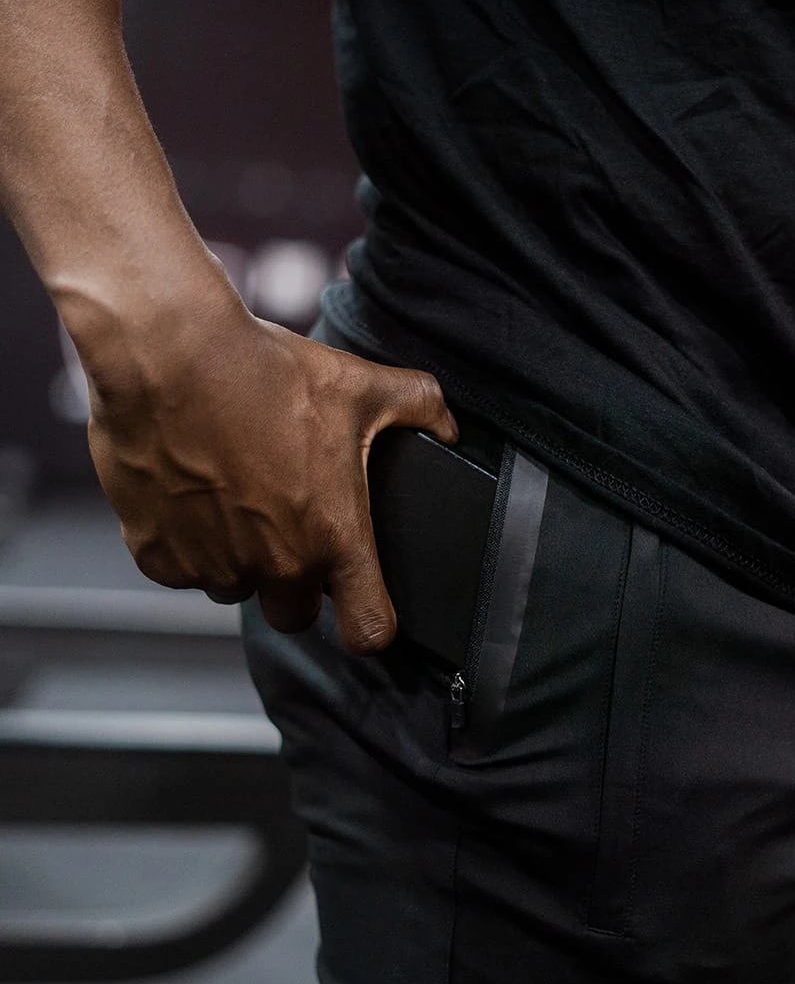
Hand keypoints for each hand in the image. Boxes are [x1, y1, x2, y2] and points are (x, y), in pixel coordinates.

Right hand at [78, 273, 456, 652]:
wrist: (170, 354)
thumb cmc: (267, 373)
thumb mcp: (361, 386)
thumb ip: (420, 407)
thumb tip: (448, 426)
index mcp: (334, 538)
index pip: (369, 629)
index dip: (371, 623)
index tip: (364, 608)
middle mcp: (277, 564)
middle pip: (294, 616)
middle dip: (296, 586)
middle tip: (288, 530)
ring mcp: (214, 565)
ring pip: (234, 590)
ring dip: (240, 562)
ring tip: (236, 498)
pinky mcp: (156, 556)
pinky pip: (180, 571)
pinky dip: (186, 545)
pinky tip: (192, 493)